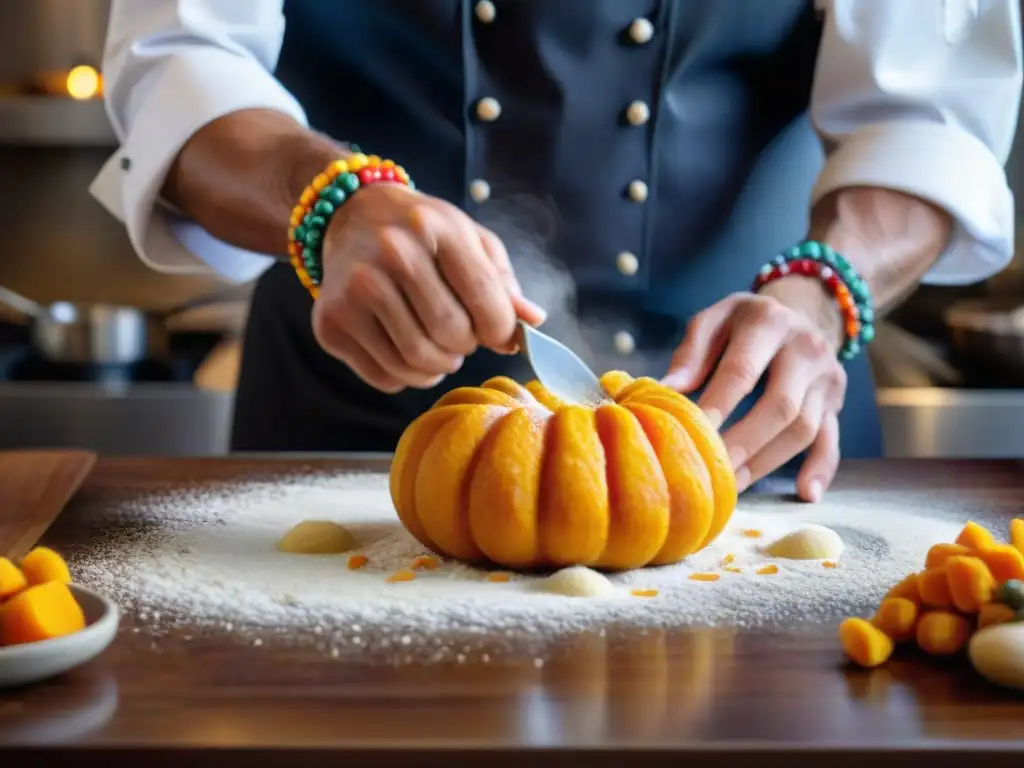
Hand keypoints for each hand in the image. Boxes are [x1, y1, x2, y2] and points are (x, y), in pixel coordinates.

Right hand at [311, 182, 545, 392]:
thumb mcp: (469, 239)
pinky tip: (405, 350)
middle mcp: (391, 254)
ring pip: (416, 363)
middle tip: (460, 336)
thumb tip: (532, 323)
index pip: (485, 299)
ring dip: (438, 367)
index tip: (498, 334)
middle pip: (451, 335)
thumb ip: (501, 281)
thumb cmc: (422, 232)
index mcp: (435, 227)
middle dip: (466, 346)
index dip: (501, 330)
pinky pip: (384, 377)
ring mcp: (354, 290)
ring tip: (438, 347)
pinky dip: (405, 376)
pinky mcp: (331, 323)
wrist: (351, 216)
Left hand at [661, 279, 846, 501]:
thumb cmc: (742, 324)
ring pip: (804, 429)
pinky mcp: (836, 403)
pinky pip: (832, 441)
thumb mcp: (714, 320)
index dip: (718, 405)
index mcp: (769, 322)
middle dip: (744, 443)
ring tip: (734, 486)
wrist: (800, 312)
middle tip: (714, 471)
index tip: (694, 435)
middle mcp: (806, 348)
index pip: (742, 371)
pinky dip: (822, 469)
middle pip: (780, 406)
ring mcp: (827, 378)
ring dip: (768, 461)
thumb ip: (691, 353)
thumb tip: (665, 391)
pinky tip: (805, 493)